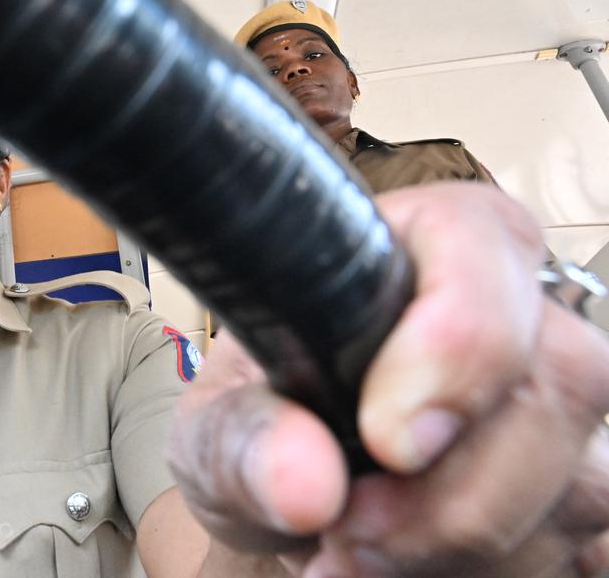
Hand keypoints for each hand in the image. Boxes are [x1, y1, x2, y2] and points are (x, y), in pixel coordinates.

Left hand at [167, 183, 608, 576]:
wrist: (294, 495)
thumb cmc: (264, 425)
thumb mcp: (216, 424)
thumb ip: (242, 440)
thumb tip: (305, 483)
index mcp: (423, 244)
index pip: (483, 247)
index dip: (453, 347)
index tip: (387, 443)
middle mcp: (519, 310)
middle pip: (557, 384)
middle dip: (453, 497)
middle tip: (348, 535)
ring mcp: (565, 406)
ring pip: (581, 485)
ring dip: (462, 553)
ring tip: (355, 555)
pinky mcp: (579, 489)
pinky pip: (583, 550)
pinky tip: (410, 572)